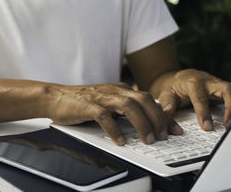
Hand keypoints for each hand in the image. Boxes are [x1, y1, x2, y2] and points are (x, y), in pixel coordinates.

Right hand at [45, 83, 182, 145]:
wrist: (55, 96)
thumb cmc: (81, 102)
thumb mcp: (107, 101)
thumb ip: (123, 107)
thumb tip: (144, 121)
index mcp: (120, 89)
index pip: (148, 99)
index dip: (164, 114)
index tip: (175, 129)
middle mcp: (114, 91)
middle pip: (143, 100)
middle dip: (157, 118)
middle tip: (163, 136)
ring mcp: (101, 97)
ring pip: (129, 106)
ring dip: (141, 124)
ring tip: (147, 140)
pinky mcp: (88, 106)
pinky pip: (105, 116)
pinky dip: (115, 130)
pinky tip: (120, 141)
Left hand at [157, 69, 230, 129]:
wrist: (178, 79)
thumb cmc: (172, 88)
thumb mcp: (165, 94)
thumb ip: (166, 103)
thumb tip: (167, 111)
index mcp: (192, 83)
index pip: (200, 96)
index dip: (204, 112)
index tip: (207, 127)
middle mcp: (209, 82)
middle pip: (228, 89)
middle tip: (229, 125)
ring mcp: (219, 85)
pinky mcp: (226, 90)